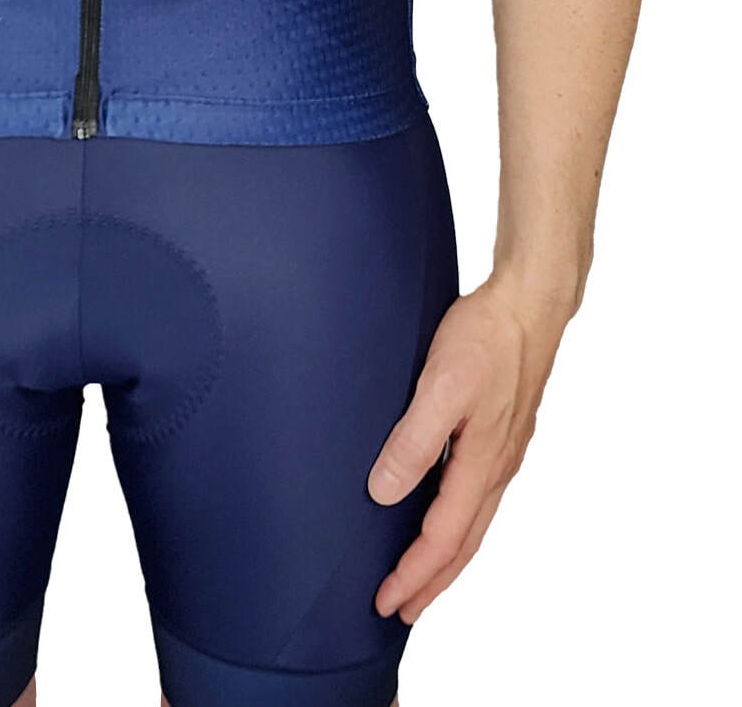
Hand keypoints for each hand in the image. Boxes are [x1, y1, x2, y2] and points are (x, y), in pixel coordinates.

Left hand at [367, 274, 568, 622]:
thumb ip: (414, 440)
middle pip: (463, 544)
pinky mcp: (502, 434)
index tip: (385, 602)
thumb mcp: (441, 385)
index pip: (442, 539)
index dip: (413, 574)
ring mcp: (503, 452)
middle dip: (430, 582)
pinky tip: (445, 513)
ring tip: (420, 578)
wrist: (530, 303)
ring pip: (473, 523)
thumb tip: (384, 493)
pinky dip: (458, 523)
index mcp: (482, 464)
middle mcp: (497, 467)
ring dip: (445, 557)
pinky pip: (478, 497)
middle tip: (400, 610)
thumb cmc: (486, 337)